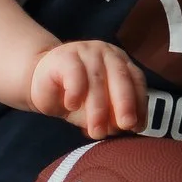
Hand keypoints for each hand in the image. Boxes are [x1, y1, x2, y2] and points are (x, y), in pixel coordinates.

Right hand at [29, 41, 145, 138]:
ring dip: (98, 107)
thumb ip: (112, 117)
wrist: (41, 84)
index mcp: (121, 63)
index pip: (136, 81)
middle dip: (124, 104)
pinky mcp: (64, 55)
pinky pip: (74, 72)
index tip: (137, 127)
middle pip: (121, 77)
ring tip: (96, 131)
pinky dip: (75, 91)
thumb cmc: (75, 98)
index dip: (139, 104)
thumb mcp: (97, 110)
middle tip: (124, 125)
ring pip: (97, 79)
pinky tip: (72, 105)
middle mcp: (107, 53)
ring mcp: (85, 51)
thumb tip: (124, 129)